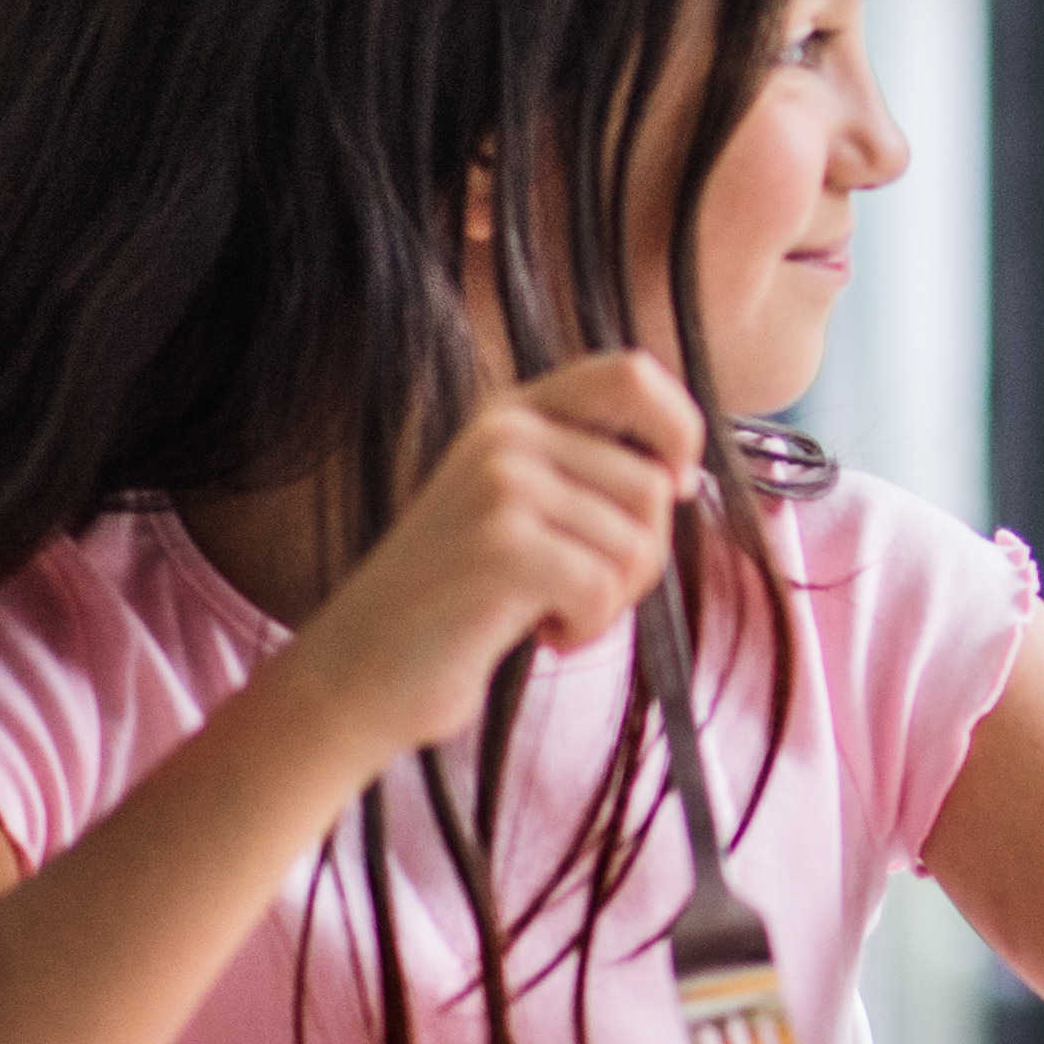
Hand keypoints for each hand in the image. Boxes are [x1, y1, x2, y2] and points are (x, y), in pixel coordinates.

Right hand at [267, 354, 705, 761]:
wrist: (360, 670)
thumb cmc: (460, 599)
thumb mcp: (519, 510)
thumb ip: (586, 472)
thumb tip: (684, 472)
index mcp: (514, 414)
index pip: (631, 373)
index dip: (679, 429)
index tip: (674, 488)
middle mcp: (505, 434)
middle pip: (653, 483)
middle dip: (643, 556)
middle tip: (585, 588)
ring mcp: (499, 485)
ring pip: (638, 542)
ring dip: (612, 599)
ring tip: (550, 611)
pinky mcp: (499, 546)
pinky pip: (605, 587)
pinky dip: (588, 627)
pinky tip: (543, 634)